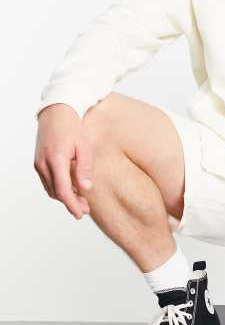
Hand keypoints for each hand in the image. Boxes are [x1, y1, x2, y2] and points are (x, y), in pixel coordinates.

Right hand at [34, 104, 92, 219]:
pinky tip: (71, 189)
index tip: (81, 213)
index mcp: (56, 159)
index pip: (62, 190)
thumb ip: (84, 168)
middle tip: (85, 210)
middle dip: (71, 203)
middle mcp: (43, 164)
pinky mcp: (38, 162)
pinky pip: (48, 181)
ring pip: (51, 188)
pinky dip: (58, 188)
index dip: (72, 204)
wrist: (56, 111)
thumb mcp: (84, 146)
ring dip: (64, 197)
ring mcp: (38, 163)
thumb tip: (86, 189)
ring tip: (81, 201)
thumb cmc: (73, 126)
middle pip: (56, 192)